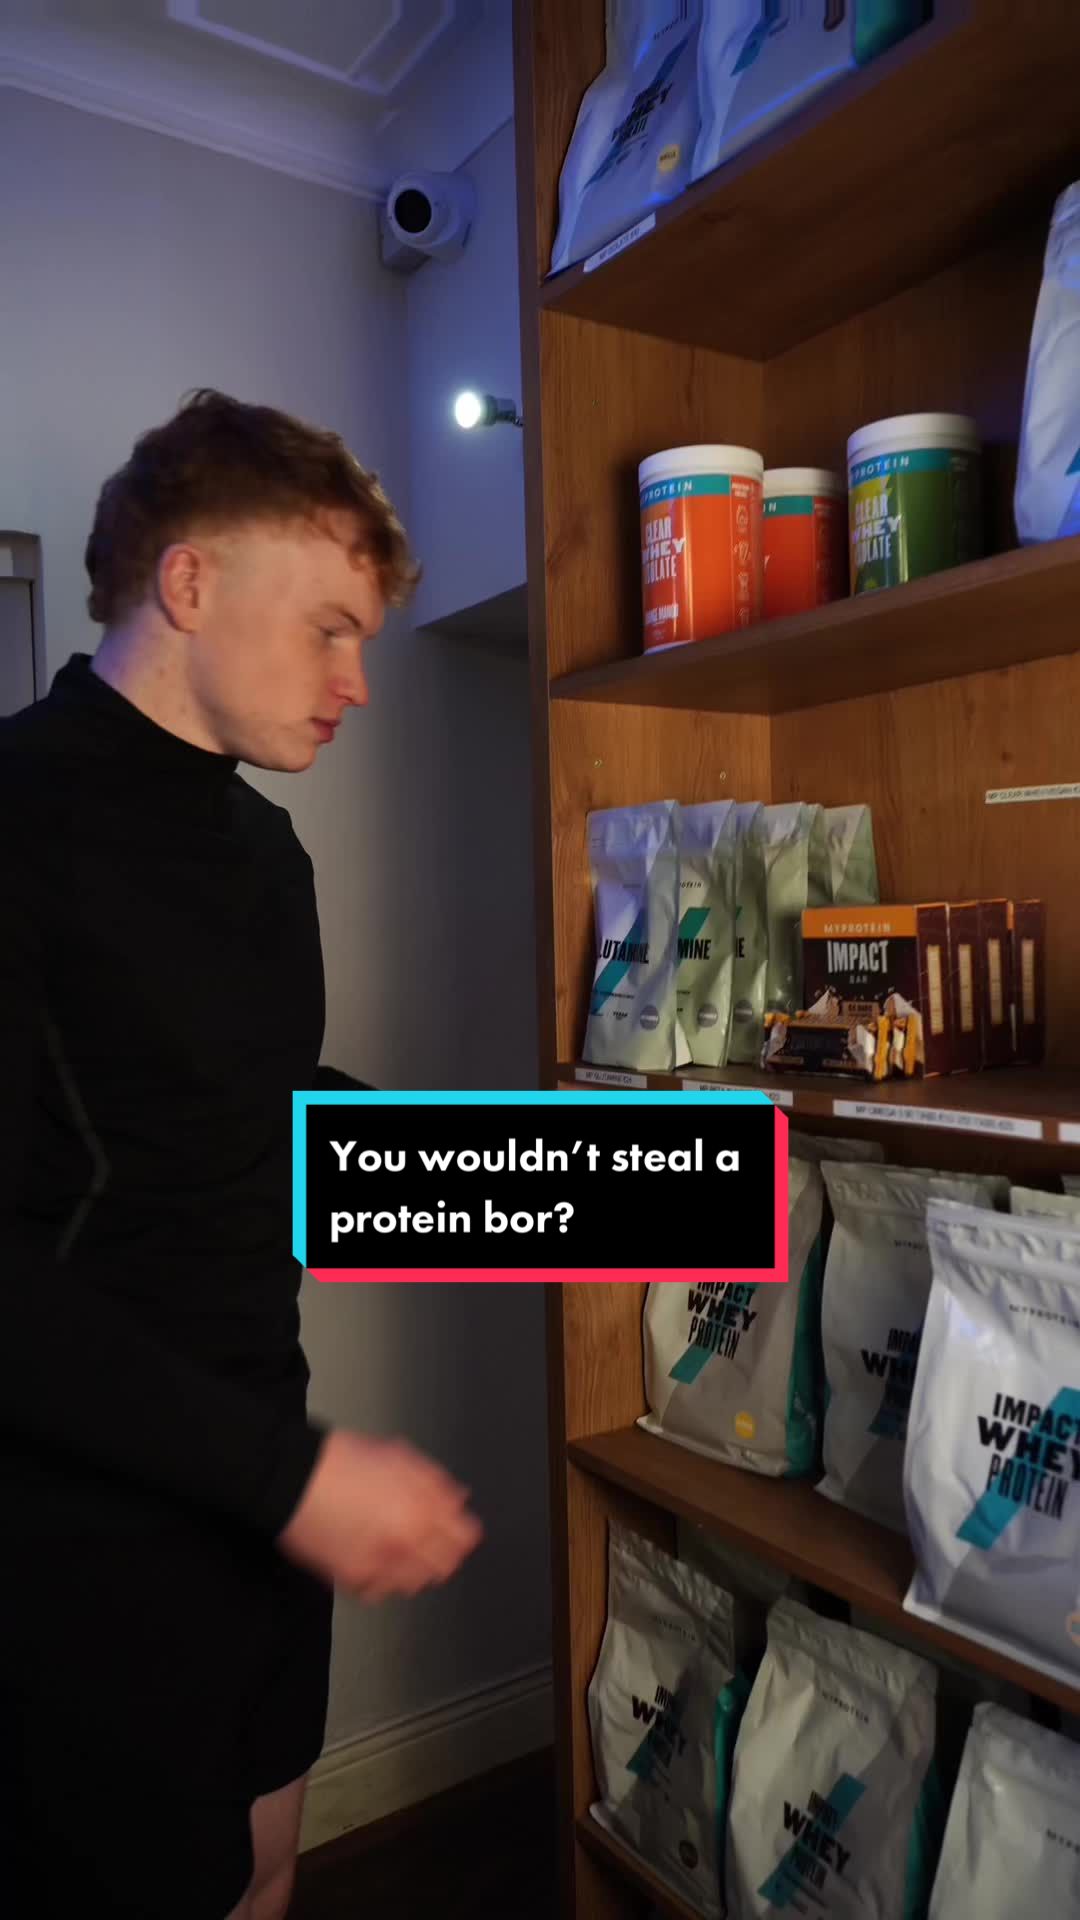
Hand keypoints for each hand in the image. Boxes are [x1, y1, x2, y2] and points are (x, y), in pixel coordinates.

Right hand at [276, 1428, 482, 1601]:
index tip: (458, 1530)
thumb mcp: (399, 1456)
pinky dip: (380, 1580)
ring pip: (414, 1584)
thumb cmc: (341, 1460)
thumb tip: (458, 1500)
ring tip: (398, 1550)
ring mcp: (378, 1565)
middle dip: (441, 1553)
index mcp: (421, 1510)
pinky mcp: (351, 1578)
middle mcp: (405, 1543)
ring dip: (412, 1569)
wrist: (294, 1477)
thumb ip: (435, 1482)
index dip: (462, 1532)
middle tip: (428, 1542)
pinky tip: (374, 1560)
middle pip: (444, 1566)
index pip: (464, 1537)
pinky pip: (378, 1591)